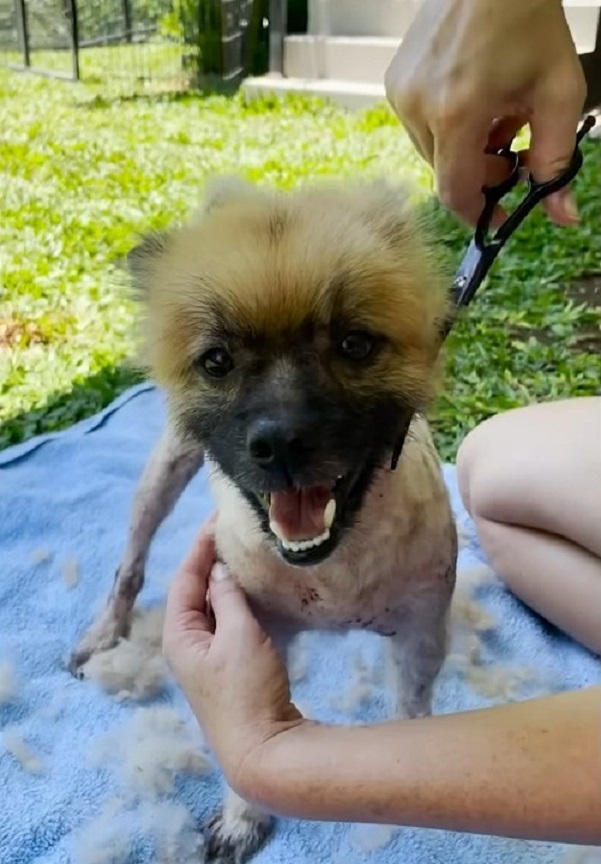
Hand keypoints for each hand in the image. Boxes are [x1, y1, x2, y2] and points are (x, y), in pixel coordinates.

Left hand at [162, 515, 303, 794]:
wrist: (262, 750)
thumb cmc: (246, 689)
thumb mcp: (239, 635)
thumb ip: (227, 598)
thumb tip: (219, 570)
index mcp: (179, 634)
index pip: (184, 578)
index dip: (200, 546)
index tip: (218, 519)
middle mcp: (186, 644)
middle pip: (194, 591)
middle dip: (211, 560)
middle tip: (233, 531)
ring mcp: (206, 658)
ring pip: (211, 607)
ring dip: (225, 580)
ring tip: (244, 552)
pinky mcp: (227, 668)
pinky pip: (226, 623)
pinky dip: (236, 602)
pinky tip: (254, 591)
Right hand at [385, 0, 586, 225]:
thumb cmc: (528, 19)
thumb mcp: (558, 92)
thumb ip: (557, 160)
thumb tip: (561, 214)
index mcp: (456, 113)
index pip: (455, 191)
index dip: (479, 212)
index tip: (500, 216)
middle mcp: (417, 106)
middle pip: (445, 173)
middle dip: (481, 173)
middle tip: (513, 152)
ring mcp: (400, 92)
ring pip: (432, 152)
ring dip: (465, 150)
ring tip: (496, 117)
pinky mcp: (395, 81)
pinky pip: (420, 126)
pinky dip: (449, 127)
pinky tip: (475, 99)